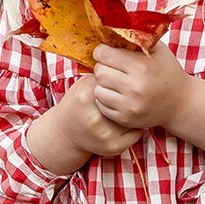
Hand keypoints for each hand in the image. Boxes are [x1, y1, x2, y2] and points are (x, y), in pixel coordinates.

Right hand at [26, 73, 141, 173]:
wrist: (66, 133)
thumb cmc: (77, 103)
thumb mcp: (83, 84)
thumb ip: (101, 73)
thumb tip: (125, 56)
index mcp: (85, 97)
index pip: (114, 81)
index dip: (124, 77)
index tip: (130, 74)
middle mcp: (94, 118)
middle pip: (124, 99)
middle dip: (132, 94)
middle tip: (138, 88)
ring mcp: (104, 134)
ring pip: (132, 117)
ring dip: (137, 109)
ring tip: (138, 102)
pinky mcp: (113, 147)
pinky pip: (136, 132)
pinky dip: (137, 124)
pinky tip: (135, 117)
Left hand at [92, 41, 191, 131]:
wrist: (180, 103)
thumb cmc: (166, 71)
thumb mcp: (157, 50)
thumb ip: (136, 38)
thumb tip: (109, 27)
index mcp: (141, 66)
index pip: (103, 54)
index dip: (102, 51)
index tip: (107, 53)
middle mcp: (135, 87)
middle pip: (99, 72)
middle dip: (103, 67)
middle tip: (111, 68)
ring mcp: (130, 105)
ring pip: (98, 90)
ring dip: (103, 84)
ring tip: (115, 82)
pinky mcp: (126, 118)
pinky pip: (102, 105)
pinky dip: (106, 99)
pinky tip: (117, 95)